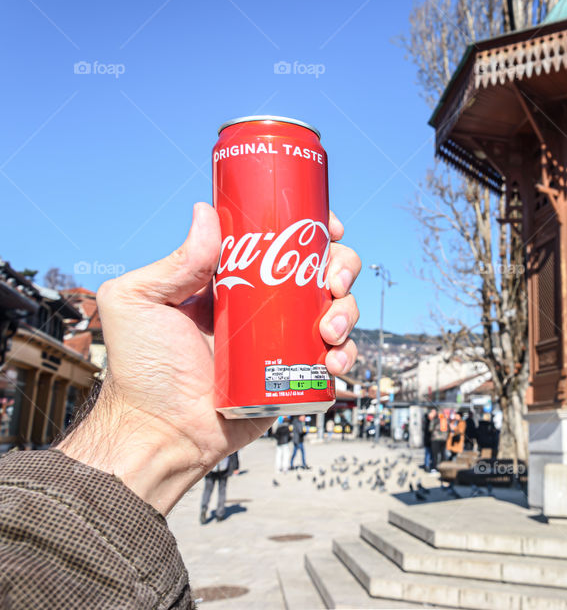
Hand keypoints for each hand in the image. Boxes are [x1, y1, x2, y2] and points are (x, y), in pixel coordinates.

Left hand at [58, 202, 359, 513]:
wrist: (161, 434)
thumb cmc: (141, 373)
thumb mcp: (140, 303)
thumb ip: (172, 260)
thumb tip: (207, 212)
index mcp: (230, 278)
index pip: (279, 240)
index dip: (310, 228)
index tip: (327, 227)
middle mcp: (262, 305)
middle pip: (319, 270)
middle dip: (341, 267)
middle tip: (333, 281)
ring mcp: (283, 339)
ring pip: (336, 309)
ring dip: (347, 310)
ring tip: (330, 330)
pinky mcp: (296, 374)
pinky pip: (336, 356)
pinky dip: (346, 354)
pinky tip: (332, 360)